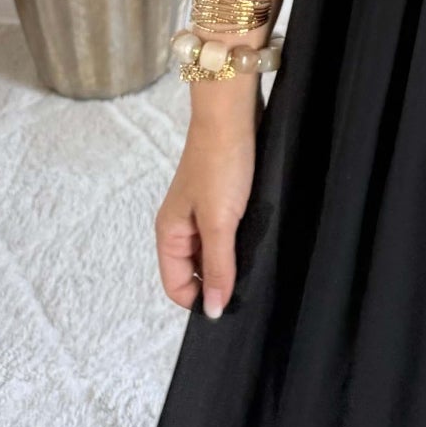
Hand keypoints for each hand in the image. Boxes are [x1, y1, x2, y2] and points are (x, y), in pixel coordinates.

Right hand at [153, 95, 260, 319]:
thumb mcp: (219, 222)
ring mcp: (200, 211)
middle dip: (217, 281)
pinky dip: (237, 240)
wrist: (232, 114)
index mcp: (169, 234)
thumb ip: (218, 267)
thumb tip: (213, 311)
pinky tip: (256, 238)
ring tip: (255, 260)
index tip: (231, 303)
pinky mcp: (221, 198)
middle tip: (249, 283)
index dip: (201, 299)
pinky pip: (225, 232)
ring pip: (212, 252)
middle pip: (194, 271)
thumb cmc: (221, 165)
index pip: (177, 286)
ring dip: (230, 260)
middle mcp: (181, 225)